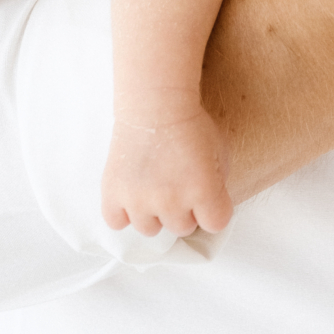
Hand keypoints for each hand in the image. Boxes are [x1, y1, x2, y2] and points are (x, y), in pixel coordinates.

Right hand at [101, 106, 233, 236]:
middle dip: (183, 210)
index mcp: (204, 191)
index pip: (215, 224)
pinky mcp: (114, 196)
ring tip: (153, 189)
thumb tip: (209, 205)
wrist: (154, 103)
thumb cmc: (190, 123)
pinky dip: (122, 212)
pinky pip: (117, 222)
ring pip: (150, 229)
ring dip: (153, 214)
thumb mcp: (220, 152)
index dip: (212, 210)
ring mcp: (140, 201)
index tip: (206, 198)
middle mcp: (172, 202)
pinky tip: (131, 195)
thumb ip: (217, 184)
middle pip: (182, 228)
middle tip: (177, 186)